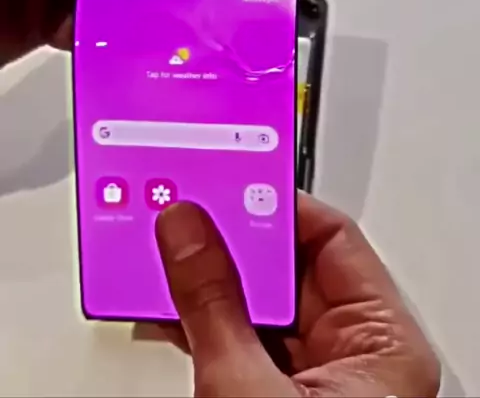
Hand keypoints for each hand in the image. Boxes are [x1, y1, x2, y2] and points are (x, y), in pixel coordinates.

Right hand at [152, 194, 439, 396]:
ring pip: (260, 302)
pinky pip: (243, 337)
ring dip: (210, 280)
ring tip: (168, 255)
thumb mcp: (247, 392)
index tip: (228, 182)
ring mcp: (318, 379)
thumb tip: (186, 229)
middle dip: (231, 243)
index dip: (277, 204)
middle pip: (290, 268)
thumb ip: (212, 304)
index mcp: (382, 345)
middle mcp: (356, 355)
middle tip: (188, 216)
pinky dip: (205, 320)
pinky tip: (171, 307)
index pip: (331, 239)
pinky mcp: (282, 396)